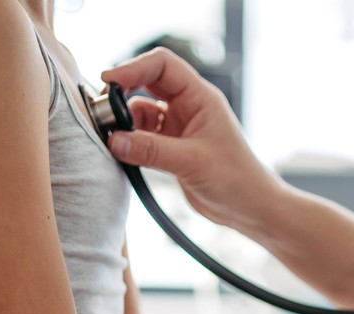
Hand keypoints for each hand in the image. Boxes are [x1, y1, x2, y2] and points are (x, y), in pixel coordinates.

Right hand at [99, 48, 282, 229]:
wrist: (250, 209)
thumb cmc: (236, 180)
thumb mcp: (192, 162)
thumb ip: (152, 150)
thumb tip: (114, 141)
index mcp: (200, 97)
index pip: (162, 65)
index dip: (134, 67)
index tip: (109, 81)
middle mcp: (188, 106)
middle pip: (146, 83)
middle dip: (123, 92)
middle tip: (103, 111)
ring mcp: (178, 126)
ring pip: (140, 112)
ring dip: (124, 121)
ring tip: (111, 138)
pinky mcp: (171, 148)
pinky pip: (142, 136)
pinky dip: (129, 140)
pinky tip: (121, 152)